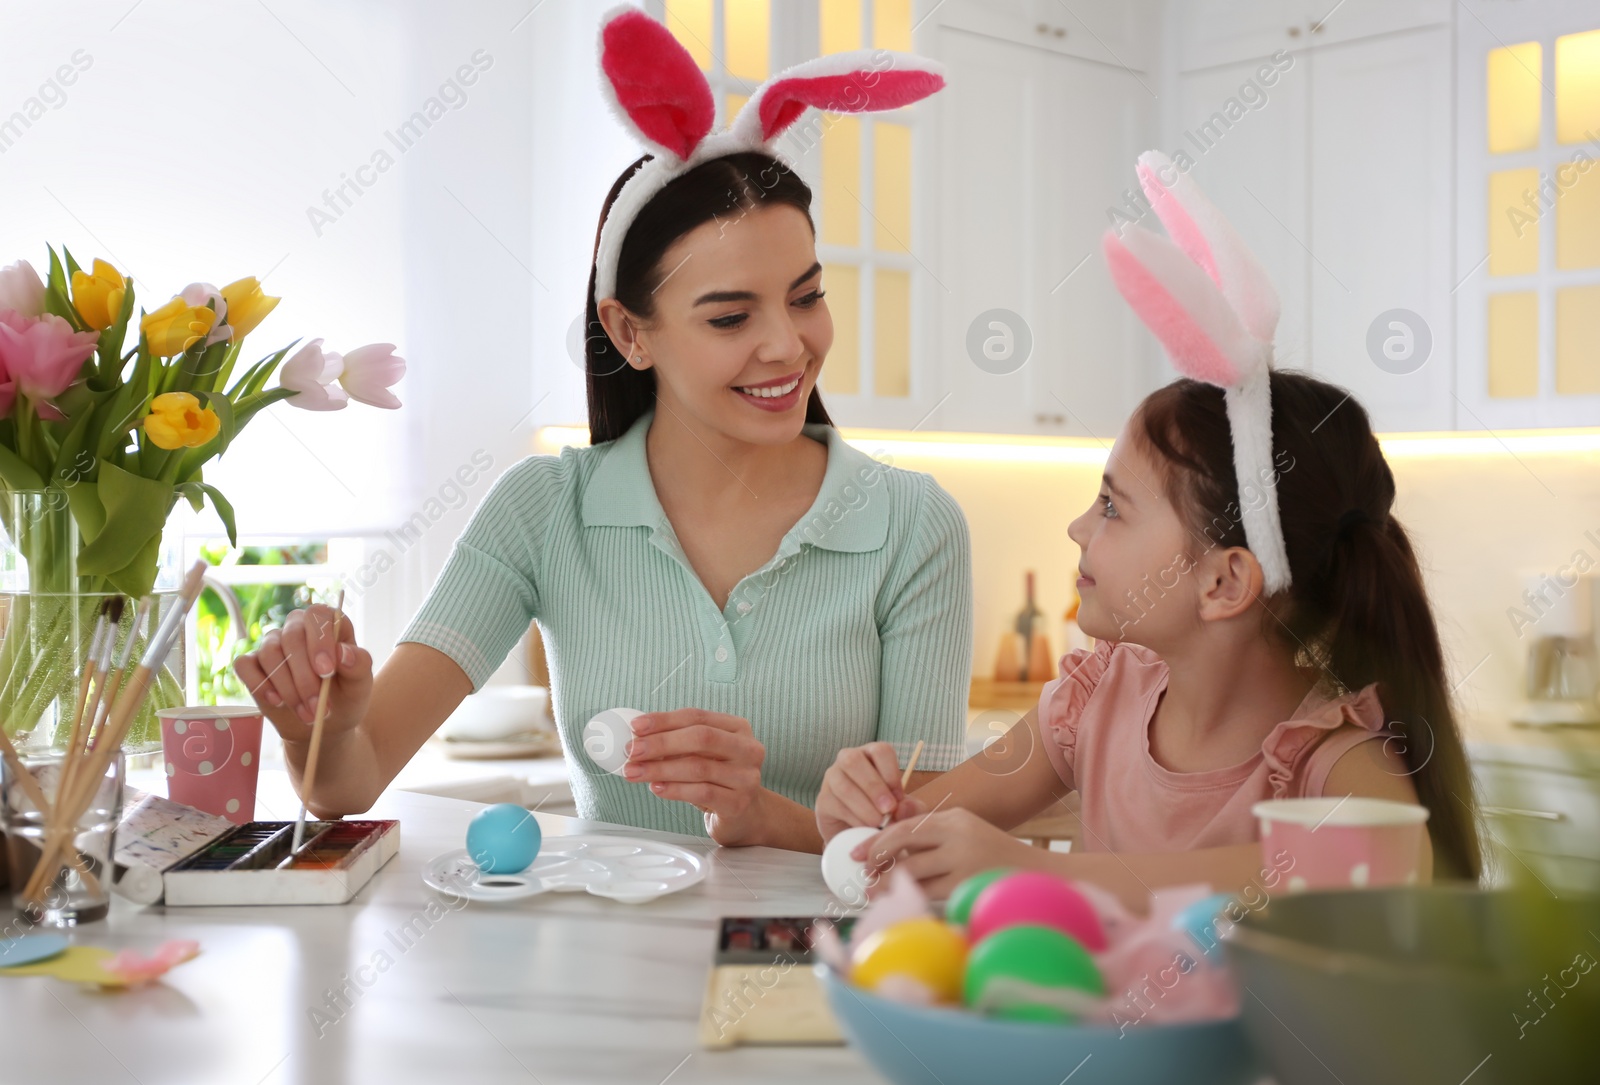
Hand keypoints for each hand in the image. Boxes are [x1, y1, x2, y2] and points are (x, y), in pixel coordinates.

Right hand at [233, 605, 372, 754]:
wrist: (324, 724)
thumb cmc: (345, 696)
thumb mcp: (360, 684)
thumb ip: (358, 665)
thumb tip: (342, 653)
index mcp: (328, 624)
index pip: (318, 615)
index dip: (320, 641)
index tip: (326, 671)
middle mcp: (298, 628)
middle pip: (292, 636)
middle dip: (304, 677)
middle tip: (317, 706)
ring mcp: (273, 644)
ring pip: (269, 653)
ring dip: (287, 688)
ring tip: (306, 713)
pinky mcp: (253, 663)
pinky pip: (244, 665)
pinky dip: (260, 685)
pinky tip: (277, 702)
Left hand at [620, 709, 767, 845]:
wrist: (746, 815)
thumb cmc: (719, 779)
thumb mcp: (704, 755)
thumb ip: (679, 742)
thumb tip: (638, 738)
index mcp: (738, 728)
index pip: (697, 716)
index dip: (664, 720)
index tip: (636, 727)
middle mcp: (747, 749)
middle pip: (701, 738)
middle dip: (661, 743)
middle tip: (632, 750)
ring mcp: (746, 777)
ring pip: (698, 767)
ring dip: (660, 769)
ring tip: (635, 772)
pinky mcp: (739, 803)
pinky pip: (701, 792)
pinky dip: (674, 789)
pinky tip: (656, 788)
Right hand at [816, 742, 919, 843]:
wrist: (859, 834)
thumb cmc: (884, 812)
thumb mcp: (903, 810)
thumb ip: (911, 808)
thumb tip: (904, 806)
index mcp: (871, 755)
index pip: (880, 750)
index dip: (891, 772)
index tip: (899, 797)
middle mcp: (848, 760)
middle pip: (854, 760)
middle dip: (873, 786)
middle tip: (888, 809)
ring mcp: (832, 778)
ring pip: (842, 784)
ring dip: (863, 806)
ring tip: (878, 822)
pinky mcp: (823, 799)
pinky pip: (835, 805)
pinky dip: (853, 818)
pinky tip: (864, 828)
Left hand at [854, 800, 1037, 901]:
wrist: (1038, 875)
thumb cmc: (995, 858)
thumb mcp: (966, 835)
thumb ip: (933, 837)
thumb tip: (890, 848)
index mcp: (953, 818)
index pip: (905, 825)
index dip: (876, 839)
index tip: (857, 854)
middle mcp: (956, 832)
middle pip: (903, 841)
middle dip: (877, 858)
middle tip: (865, 875)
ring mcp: (963, 857)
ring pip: (911, 870)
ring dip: (888, 884)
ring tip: (875, 894)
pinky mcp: (968, 882)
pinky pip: (929, 891)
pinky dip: (911, 896)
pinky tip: (901, 902)